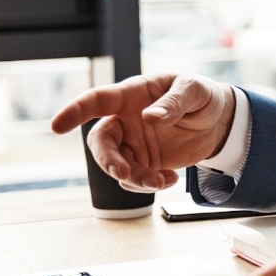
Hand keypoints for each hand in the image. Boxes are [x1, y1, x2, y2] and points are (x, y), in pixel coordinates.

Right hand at [50, 73, 235, 192]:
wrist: (218, 120)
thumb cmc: (200, 95)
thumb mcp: (194, 90)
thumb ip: (173, 102)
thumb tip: (149, 118)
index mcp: (131, 96)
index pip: (96, 100)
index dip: (74, 111)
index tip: (57, 126)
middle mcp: (125, 121)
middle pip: (101, 142)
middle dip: (107, 160)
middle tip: (124, 173)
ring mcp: (133, 144)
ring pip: (117, 166)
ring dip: (134, 178)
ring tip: (161, 181)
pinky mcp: (145, 163)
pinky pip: (135, 179)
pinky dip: (148, 185)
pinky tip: (171, 179)